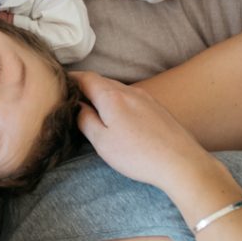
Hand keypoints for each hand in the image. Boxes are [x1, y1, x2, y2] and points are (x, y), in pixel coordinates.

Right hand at [72, 71, 212, 195]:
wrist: (181, 162)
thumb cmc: (138, 155)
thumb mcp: (102, 142)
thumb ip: (85, 120)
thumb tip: (77, 107)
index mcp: (111, 96)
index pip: (86, 78)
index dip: (70, 78)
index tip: (60, 82)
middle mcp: (129, 91)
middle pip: (102, 81)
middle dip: (85, 86)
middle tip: (72, 97)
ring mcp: (146, 98)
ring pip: (118, 89)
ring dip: (103, 95)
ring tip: (93, 108)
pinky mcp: (158, 108)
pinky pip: (132, 98)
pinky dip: (119, 101)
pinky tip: (119, 117)